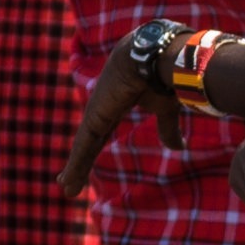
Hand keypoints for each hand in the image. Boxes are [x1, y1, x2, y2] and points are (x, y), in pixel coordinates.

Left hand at [63, 49, 152, 196]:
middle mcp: (103, 107)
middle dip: (79, 162)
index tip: (86, 163)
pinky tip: (67, 182)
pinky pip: (84, 146)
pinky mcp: (95, 116)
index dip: (94, 148)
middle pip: (89, 142)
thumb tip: (178, 148)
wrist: (157, 54)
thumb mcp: (165, 108)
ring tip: (66, 190)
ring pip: (83, 147)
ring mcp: (97, 111)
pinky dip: (76, 165)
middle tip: (67, 183)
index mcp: (117, 102)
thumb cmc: (164, 74)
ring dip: (75, 170)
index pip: (101, 131)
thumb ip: (166, 129)